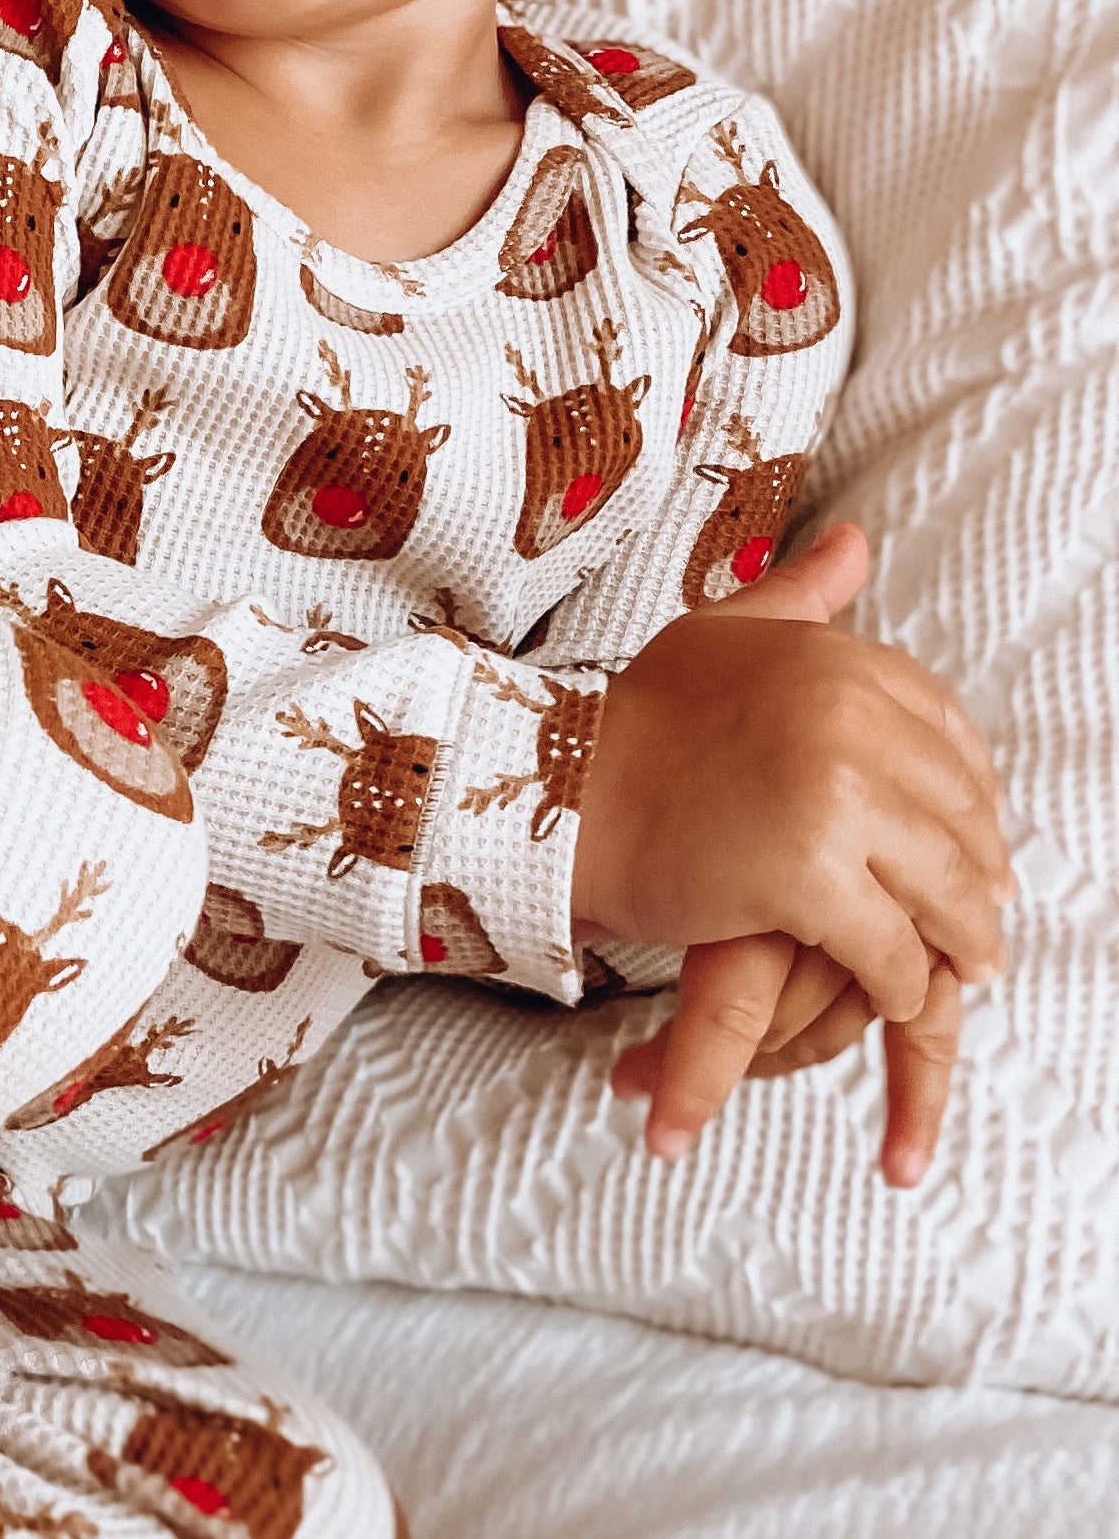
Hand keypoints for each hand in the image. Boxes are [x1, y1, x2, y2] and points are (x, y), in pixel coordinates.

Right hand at [573, 524, 1009, 1173]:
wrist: (559, 796)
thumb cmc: (631, 724)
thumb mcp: (721, 635)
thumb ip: (798, 597)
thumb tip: (855, 543)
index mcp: (841, 661)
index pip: (949, 735)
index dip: (970, 797)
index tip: (973, 841)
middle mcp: (851, 717)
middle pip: (957, 812)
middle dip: (976, 873)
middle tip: (979, 921)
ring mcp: (836, 797)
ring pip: (941, 884)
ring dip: (959, 937)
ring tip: (961, 967)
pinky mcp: (811, 878)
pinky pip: (890, 946)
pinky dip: (903, 981)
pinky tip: (898, 996)